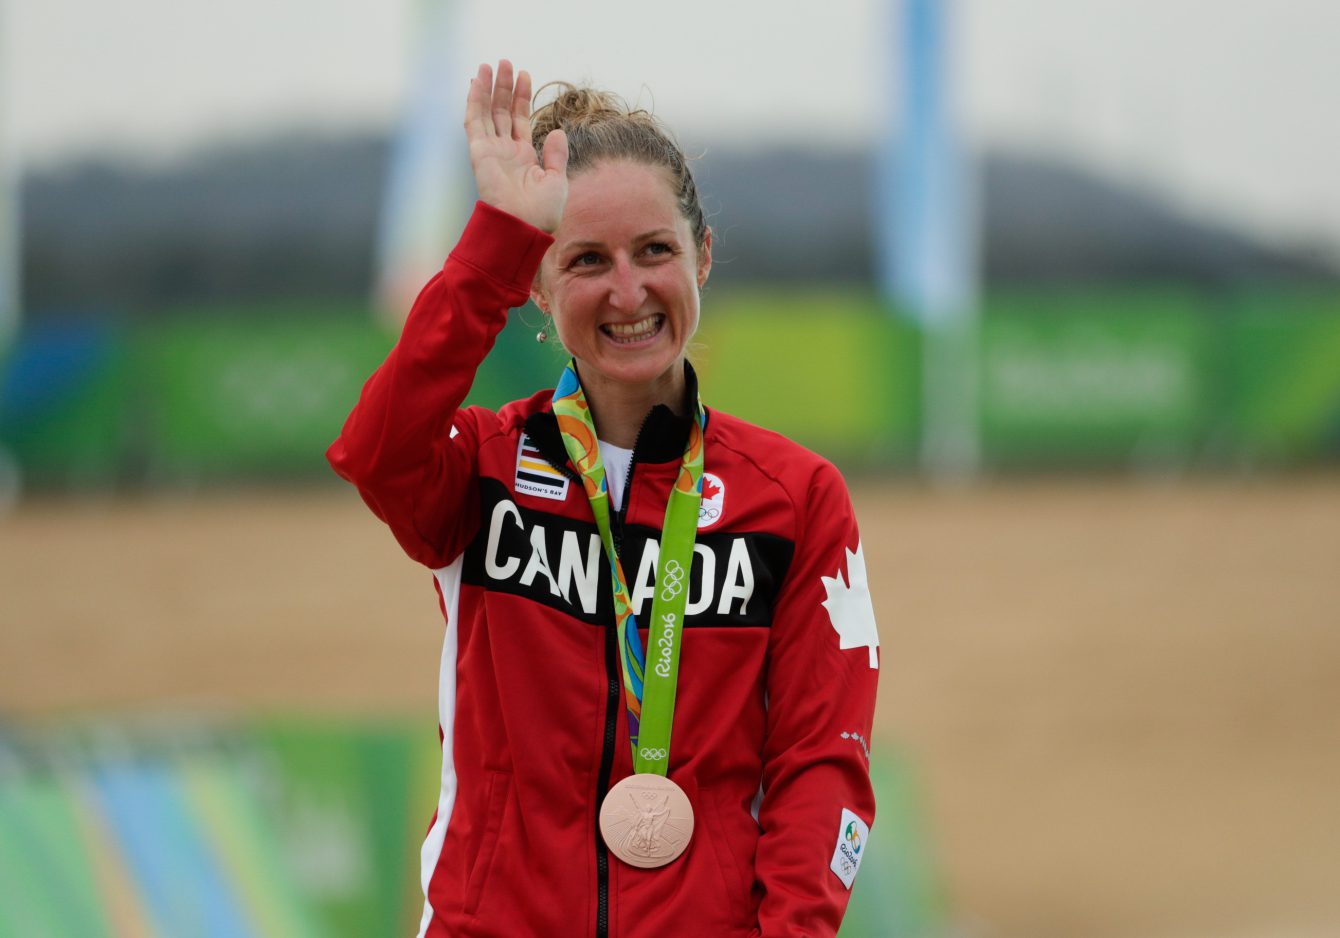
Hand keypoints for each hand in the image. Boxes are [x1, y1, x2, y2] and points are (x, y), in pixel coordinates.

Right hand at [465, 60, 568, 233]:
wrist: (524, 226)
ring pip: (488, 112)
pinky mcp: (479, 152)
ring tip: (492, 64)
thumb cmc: (542, 212)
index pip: (520, 119)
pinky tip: (477, 81)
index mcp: (524, 156)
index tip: (525, 75)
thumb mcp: (557, 180)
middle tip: (506, 62)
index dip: (522, 97)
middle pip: (503, 111)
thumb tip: (557, 131)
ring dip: (489, 88)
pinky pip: (475, 121)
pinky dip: (475, 100)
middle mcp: (506, 151)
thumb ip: (557, 155)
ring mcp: (491, 150)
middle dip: (504, 86)